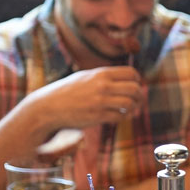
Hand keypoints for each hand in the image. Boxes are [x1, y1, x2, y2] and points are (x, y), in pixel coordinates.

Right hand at [30, 66, 144, 128]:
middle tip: (137, 101)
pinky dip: (123, 117)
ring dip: (133, 108)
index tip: (134, 86)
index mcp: (101, 73)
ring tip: (128, 109)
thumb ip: (105, 77)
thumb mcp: (87, 76)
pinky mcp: (97, 116)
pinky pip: (119, 117)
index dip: (137, 80)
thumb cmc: (69, 91)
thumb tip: (128, 79)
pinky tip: (118, 115)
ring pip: (129, 104)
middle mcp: (102, 86)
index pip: (131, 73)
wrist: (50, 106)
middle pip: (134, 88)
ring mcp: (100, 101)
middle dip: (139, 96)